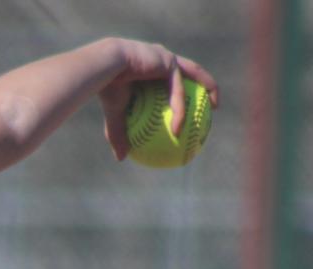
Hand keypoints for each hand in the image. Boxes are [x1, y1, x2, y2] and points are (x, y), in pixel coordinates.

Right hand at [98, 39, 219, 160]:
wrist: (103, 69)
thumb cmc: (107, 89)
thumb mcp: (114, 116)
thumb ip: (120, 135)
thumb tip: (121, 158)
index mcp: (152, 67)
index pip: (174, 77)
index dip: (186, 87)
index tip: (194, 102)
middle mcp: (163, 59)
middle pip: (192, 70)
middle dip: (206, 83)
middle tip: (213, 103)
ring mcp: (167, 58)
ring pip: (192, 76)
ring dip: (208, 89)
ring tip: (215, 109)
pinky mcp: (167, 62)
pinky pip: (176, 91)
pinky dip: (178, 110)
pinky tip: (179, 128)